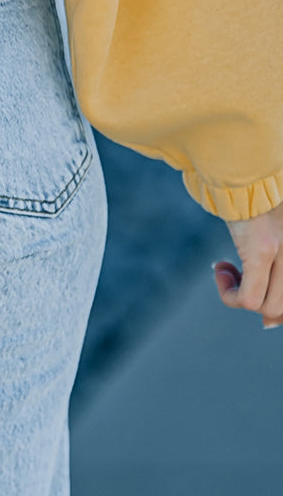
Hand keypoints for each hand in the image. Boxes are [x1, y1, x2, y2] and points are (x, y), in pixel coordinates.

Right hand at [214, 201, 282, 329]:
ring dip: (239, 296)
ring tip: (227, 269)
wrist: (244, 170)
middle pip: (281, 310)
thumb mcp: (270, 242)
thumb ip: (275, 277)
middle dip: (257, 305)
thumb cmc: (257, 203)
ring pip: (266, 308)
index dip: (278, 315)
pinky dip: (229, 294)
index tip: (263, 313)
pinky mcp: (262, 250)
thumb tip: (268, 324)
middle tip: (237, 276)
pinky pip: (248, 299)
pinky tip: (220, 268)